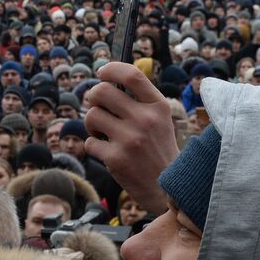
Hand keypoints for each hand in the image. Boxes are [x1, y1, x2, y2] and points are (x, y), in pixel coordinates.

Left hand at [82, 63, 178, 214]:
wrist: (169, 190)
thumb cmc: (159, 151)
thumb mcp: (160, 121)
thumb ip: (139, 102)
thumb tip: (106, 82)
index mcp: (158, 107)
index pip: (131, 75)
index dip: (111, 69)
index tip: (102, 72)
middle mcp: (144, 120)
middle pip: (101, 91)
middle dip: (94, 98)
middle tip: (100, 108)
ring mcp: (129, 139)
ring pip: (91, 116)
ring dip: (92, 124)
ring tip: (103, 133)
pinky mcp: (116, 159)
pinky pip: (90, 142)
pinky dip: (94, 146)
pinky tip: (108, 152)